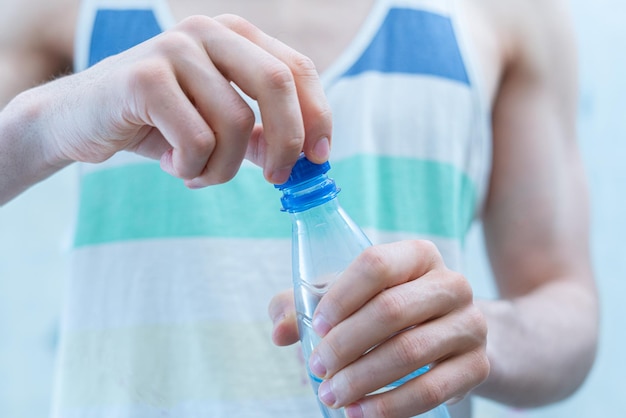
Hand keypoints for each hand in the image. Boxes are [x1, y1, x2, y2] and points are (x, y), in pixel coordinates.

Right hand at [30, 14, 331, 185]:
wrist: (81, 120)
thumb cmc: (158, 122)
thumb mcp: (219, 126)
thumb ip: (263, 135)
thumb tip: (310, 157)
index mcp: (234, 36)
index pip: (297, 68)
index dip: (318, 115)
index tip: (319, 158)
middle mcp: (208, 33)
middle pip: (277, 83)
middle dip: (286, 143)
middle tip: (276, 179)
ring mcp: (174, 49)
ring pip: (235, 123)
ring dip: (223, 168)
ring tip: (198, 171)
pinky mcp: (144, 78)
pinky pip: (196, 139)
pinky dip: (192, 167)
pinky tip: (173, 164)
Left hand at [269, 240, 488, 417]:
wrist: (450, 336)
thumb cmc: (388, 309)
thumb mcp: (351, 298)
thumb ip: (306, 305)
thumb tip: (278, 331)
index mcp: (417, 255)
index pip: (375, 264)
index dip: (341, 296)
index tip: (316, 327)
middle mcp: (451, 283)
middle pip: (392, 309)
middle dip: (346, 344)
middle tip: (317, 369)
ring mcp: (471, 324)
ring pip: (411, 350)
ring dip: (363, 378)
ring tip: (332, 395)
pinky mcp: (478, 365)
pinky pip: (432, 389)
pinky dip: (390, 405)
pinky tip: (361, 414)